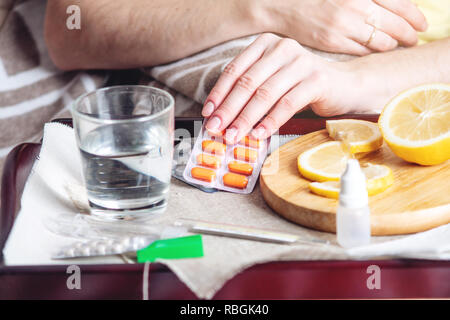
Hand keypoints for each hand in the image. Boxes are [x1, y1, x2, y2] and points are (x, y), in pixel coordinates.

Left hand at [202, 34, 368, 141]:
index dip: (219, 93)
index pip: (235, 70)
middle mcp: (282, 48)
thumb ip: (251, 91)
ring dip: (246, 118)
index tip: (207, 113)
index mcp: (265, 45)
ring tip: (234, 136)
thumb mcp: (272, 82)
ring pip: (265, 93)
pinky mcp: (317, 78)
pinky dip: (270, 121)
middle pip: (247, 82)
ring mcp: (300, 61)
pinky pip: (287, 103)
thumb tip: (221, 117)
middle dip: (228, 109)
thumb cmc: (301, 87)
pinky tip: (259, 134)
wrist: (344, 85)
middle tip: (216, 129)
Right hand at [262, 0, 427, 54]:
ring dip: (392, 44)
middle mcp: (353, 7)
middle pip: (393, 24)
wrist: (280, 5)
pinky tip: (374, 49)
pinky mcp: (331, 43)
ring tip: (396, 44)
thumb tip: (394, 4)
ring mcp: (342, 27)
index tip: (420, 23)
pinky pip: (360, 51)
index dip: (413, 15)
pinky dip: (372, 51)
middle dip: (408, 33)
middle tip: (414, 37)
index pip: (398, 3)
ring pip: (379, 41)